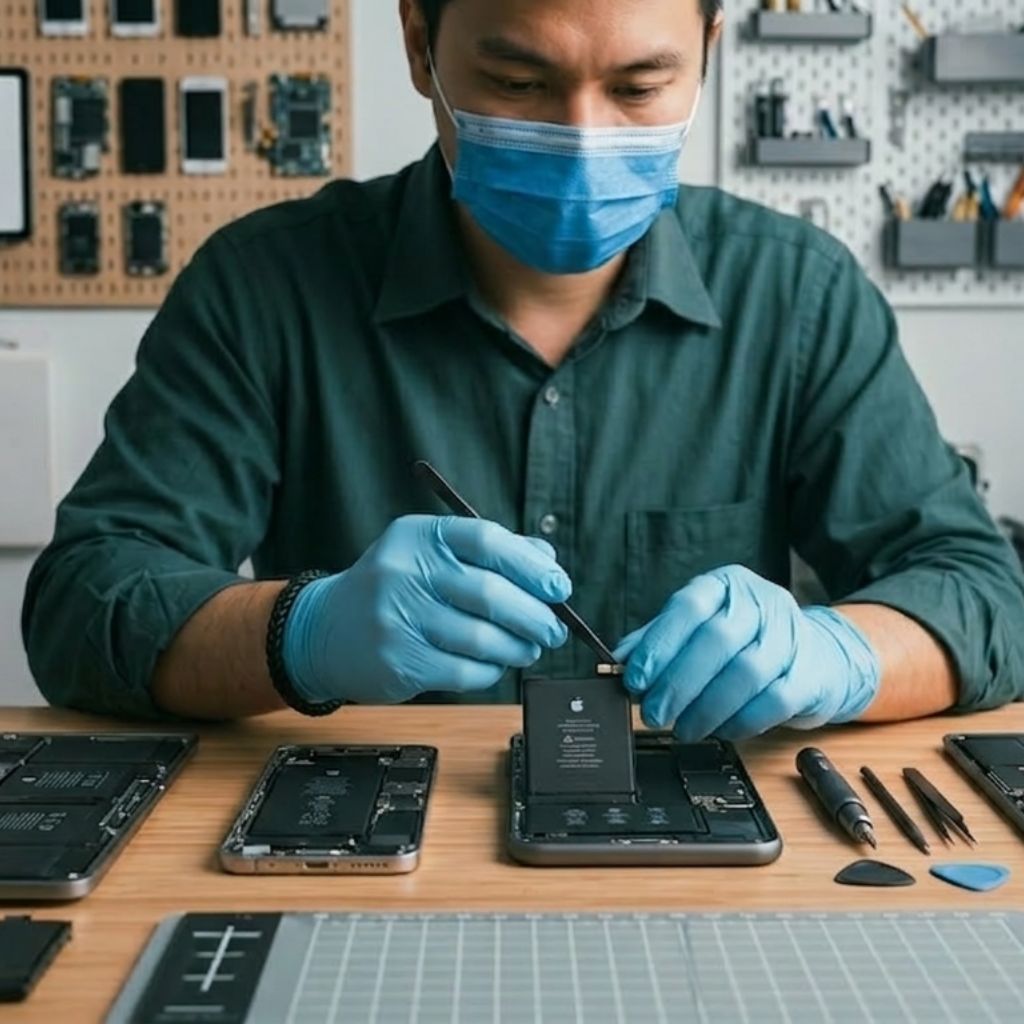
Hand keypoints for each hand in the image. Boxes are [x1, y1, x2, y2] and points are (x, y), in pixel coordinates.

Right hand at [282, 515, 570, 704]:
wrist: (326, 629)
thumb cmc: (392, 587)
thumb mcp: (431, 554)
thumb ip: (489, 553)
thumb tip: (547, 563)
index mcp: (419, 536)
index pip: (486, 540)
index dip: (531, 565)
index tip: (559, 586)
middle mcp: (404, 572)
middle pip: (489, 593)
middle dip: (535, 615)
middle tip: (554, 627)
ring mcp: (398, 618)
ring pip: (480, 638)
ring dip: (517, 647)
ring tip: (529, 647)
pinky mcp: (399, 661)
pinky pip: (464, 671)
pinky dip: (490, 671)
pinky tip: (495, 664)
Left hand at [613, 564, 879, 740]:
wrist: (818, 653)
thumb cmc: (745, 640)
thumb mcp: (699, 627)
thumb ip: (659, 640)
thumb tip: (618, 661)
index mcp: (724, 585)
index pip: (688, 606)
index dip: (658, 645)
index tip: (635, 679)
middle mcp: (760, 603)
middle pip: (717, 641)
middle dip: (679, 683)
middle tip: (654, 713)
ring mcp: (790, 636)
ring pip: (746, 673)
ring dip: (707, 708)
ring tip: (683, 729)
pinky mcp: (809, 673)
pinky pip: (773, 702)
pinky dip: (740, 721)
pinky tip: (720, 730)